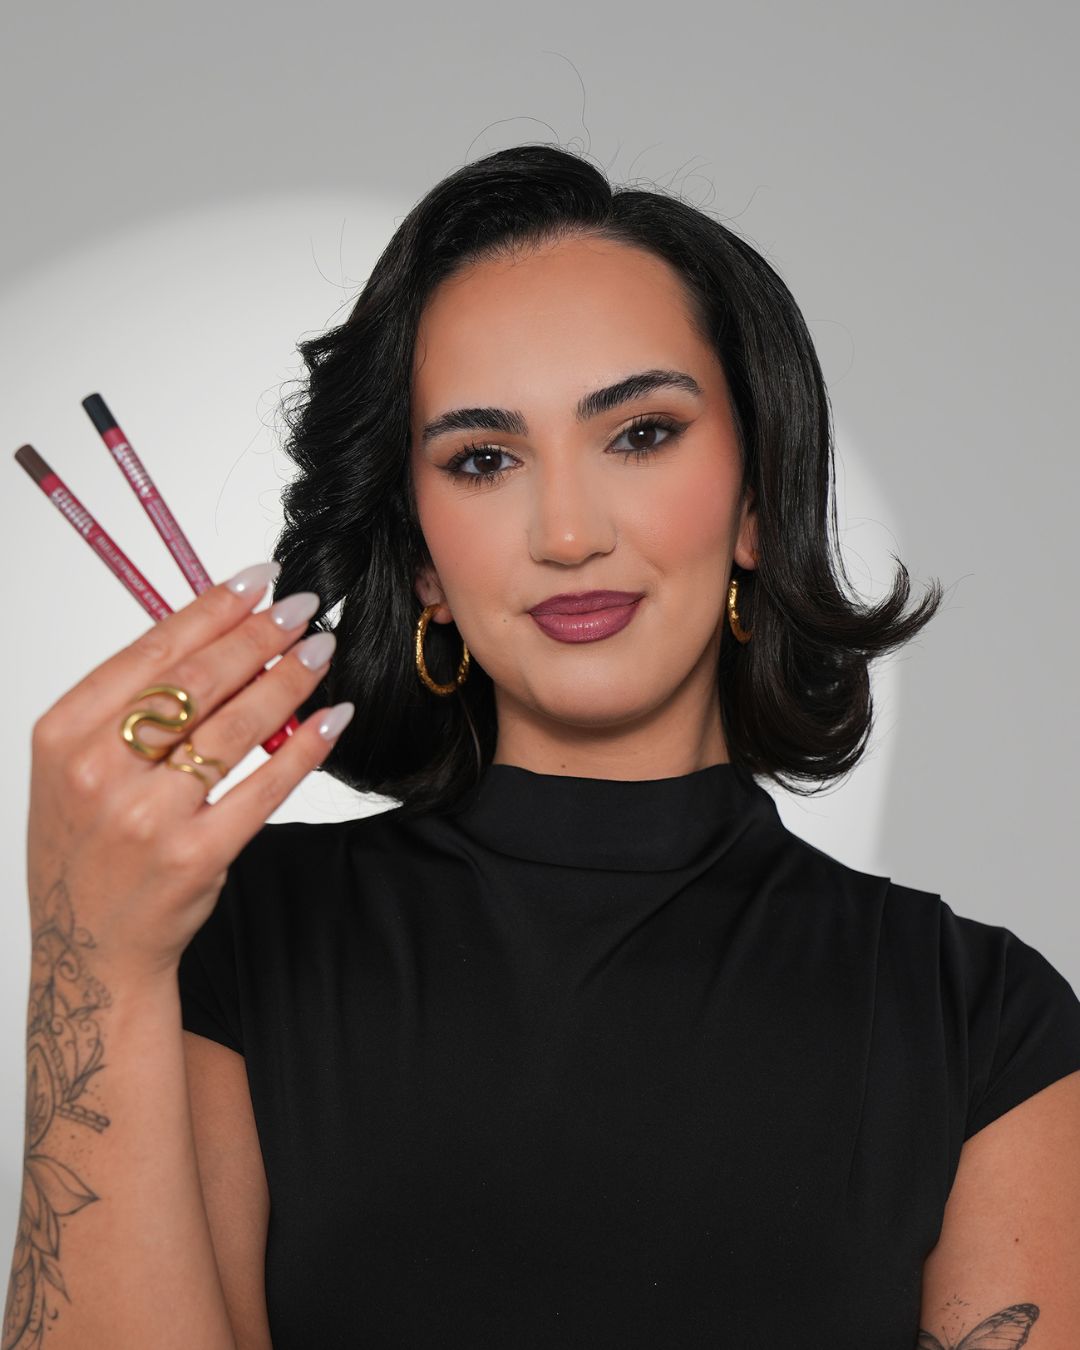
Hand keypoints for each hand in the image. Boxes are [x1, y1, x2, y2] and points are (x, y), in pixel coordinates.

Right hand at [25, 561, 352, 986]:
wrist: (89, 945)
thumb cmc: (88, 845)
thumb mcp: (77, 766)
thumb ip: (131, 703)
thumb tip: (215, 632)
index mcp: (64, 734)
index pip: (150, 650)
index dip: (212, 608)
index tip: (257, 581)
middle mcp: (98, 771)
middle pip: (196, 681)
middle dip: (259, 636)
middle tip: (303, 608)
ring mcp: (146, 817)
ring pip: (235, 727)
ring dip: (287, 680)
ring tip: (320, 651)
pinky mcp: (194, 856)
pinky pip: (263, 787)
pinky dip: (305, 747)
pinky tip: (330, 718)